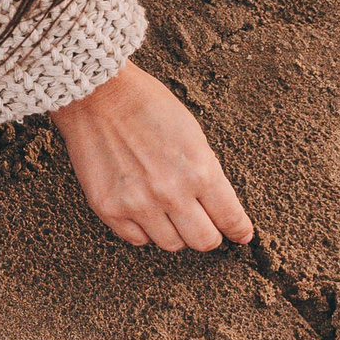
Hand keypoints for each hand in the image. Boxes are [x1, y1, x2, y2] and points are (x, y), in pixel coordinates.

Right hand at [49, 60, 253, 251]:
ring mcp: (138, 204)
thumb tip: (220, 208)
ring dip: (175, 232)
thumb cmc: (149, 106)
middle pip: (203, 241)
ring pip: (171, 244)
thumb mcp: (193, 135)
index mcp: (200, 171)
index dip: (239, 231)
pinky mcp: (108, 208)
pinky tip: (142, 209)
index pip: (230, 219)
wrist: (98, 94)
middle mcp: (171, 193)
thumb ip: (208, 174)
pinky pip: (136, 239)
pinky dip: (144, 229)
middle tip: (203, 226)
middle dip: (208, 235)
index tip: (240, 235)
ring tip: (167, 211)